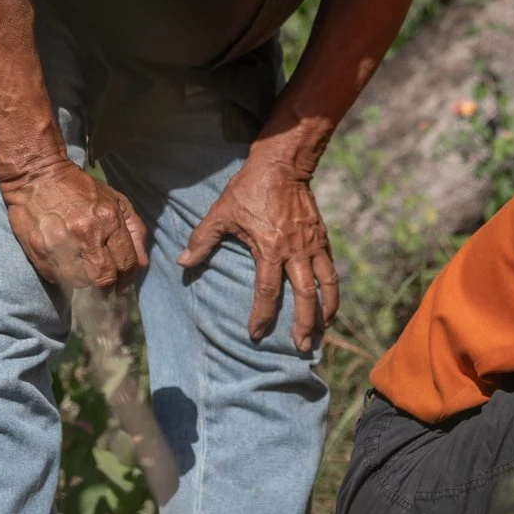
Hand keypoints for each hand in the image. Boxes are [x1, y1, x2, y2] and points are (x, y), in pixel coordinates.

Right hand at [3, 160, 148, 291]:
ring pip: (80, 282)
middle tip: (108, 286)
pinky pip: (58, 278)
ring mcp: (60, 245)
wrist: (37, 177)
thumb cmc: (81, 189)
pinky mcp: (39, 252)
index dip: (128, 279)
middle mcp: (85, 235)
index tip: (125, 284)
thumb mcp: (116, 201)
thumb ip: (134, 232)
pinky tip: (66, 262)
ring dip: (85, 281)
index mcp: (108, 220)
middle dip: (109, 286)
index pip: (125, 264)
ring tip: (84, 269)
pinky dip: (65, 276)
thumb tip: (142, 265)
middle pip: (103, 279)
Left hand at [176, 153, 338, 346]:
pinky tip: (329, 301)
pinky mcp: (322, 238)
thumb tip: (182, 263)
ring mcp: (313, 245)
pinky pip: (330, 270)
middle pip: (305, 297)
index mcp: (270, 249)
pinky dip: (332, 289)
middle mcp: (296, 252)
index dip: (262, 315)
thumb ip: (202, 240)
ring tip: (324, 330)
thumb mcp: (221, 214)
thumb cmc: (249, 189)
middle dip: (305, 324)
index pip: (267, 291)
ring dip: (327, 311)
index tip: (256, 334)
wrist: (282, 165)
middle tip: (303, 347)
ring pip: (326, 285)